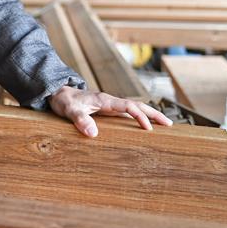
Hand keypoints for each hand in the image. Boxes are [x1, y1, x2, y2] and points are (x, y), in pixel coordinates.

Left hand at [49, 85, 172, 137]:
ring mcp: (109, 105)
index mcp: (105, 100)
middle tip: (170, 125)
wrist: (57, 93)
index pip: (128, 106)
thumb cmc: (63, 101)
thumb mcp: (70, 111)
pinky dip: (138, 118)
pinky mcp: (106, 110)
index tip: (148, 129)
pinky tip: (143, 126)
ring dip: (149, 115)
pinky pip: (126, 113)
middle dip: (153, 114)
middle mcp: (110, 102)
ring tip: (164, 126)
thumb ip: (80, 120)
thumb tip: (93, 134)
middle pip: (137, 105)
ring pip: (134, 109)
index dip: (139, 117)